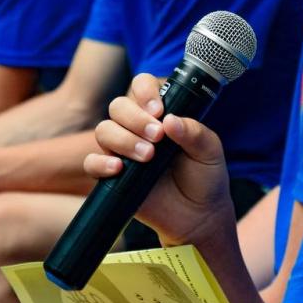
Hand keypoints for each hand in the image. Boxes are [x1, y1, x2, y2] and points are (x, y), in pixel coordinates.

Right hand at [84, 73, 235, 247]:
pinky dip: (101, 162)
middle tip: (157, 136)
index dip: (145, 92)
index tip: (159, 110)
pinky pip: (92, 162)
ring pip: (104, 130)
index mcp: (160, 113)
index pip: (141, 86)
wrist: (198, 216)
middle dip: (135, 118)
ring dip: (123, 140)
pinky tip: (119, 169)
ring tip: (148, 156)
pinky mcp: (111, 175)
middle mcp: (138, 127)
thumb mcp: (210, 151)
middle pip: (118, 106)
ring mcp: (123, 150)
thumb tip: (170, 120)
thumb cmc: (205, 177)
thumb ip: (194, 133)